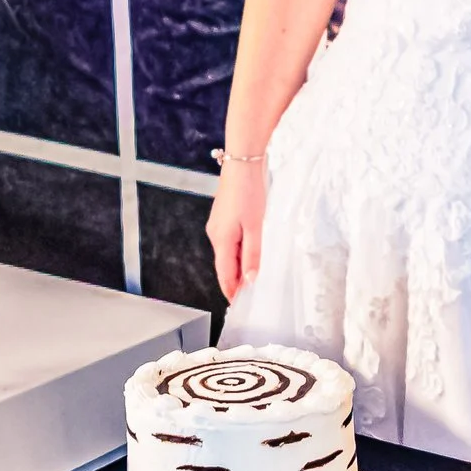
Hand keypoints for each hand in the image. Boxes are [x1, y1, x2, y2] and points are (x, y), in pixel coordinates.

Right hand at [205, 161, 266, 300]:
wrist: (242, 166)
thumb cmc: (248, 193)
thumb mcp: (255, 227)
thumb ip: (253, 255)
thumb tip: (250, 279)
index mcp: (221, 240)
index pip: (224, 274)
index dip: (232, 291)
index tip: (239, 305)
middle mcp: (215, 235)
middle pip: (225, 265)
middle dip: (236, 281)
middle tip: (250, 296)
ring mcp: (217, 227)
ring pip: (228, 254)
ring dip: (238, 266)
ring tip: (252, 279)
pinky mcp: (223, 219)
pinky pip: (230, 242)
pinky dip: (238, 252)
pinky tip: (249, 254)